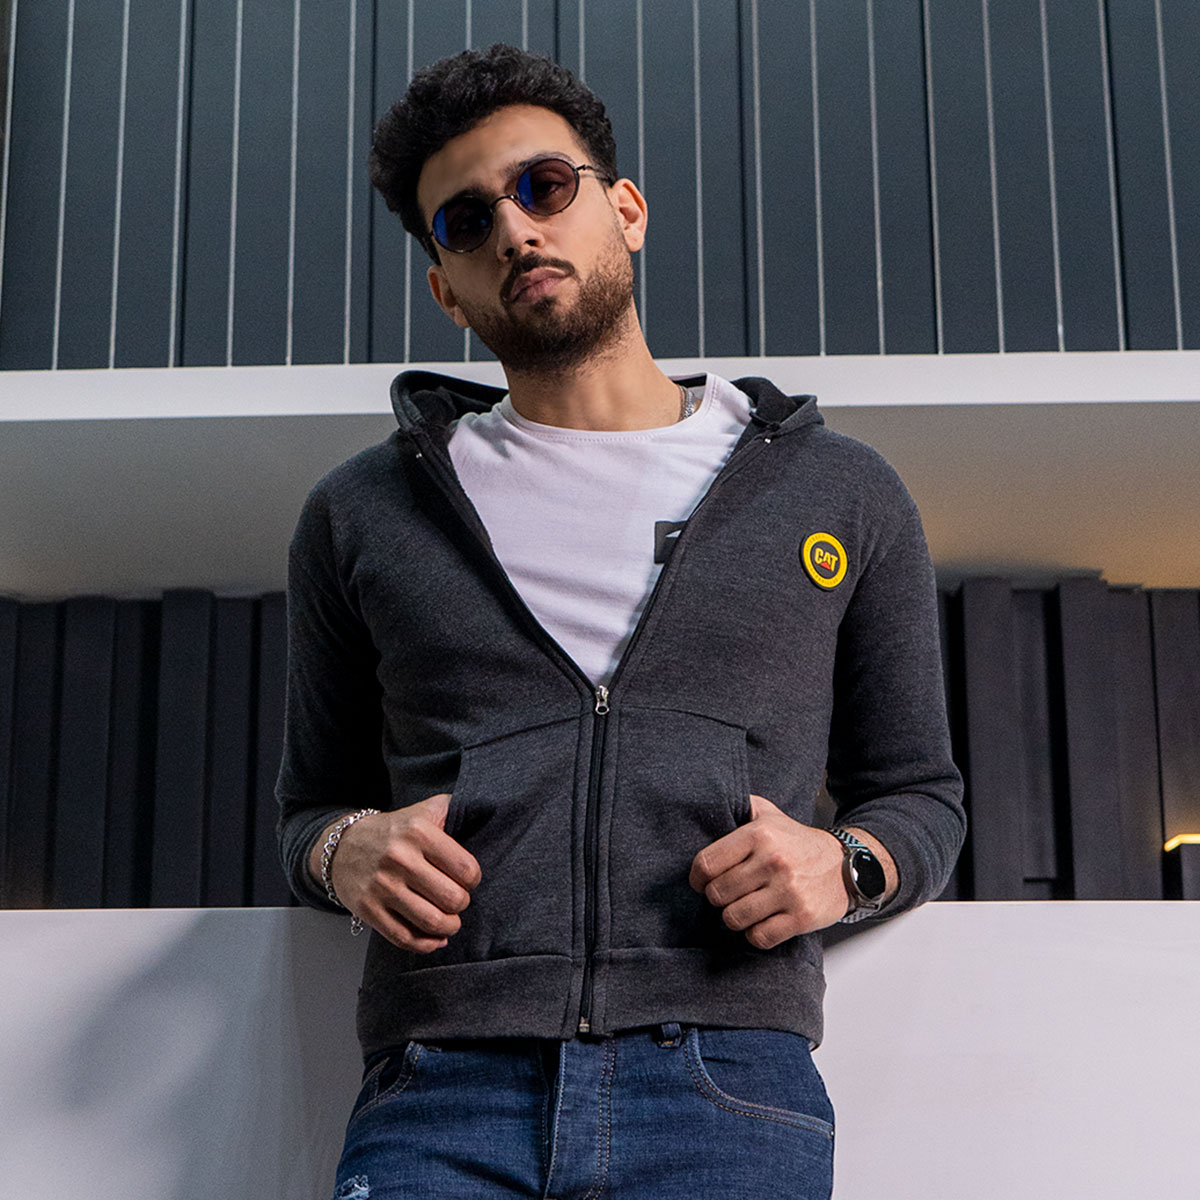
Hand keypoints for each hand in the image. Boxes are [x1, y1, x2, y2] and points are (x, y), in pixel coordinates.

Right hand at [313, 794, 481, 952]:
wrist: (343, 845)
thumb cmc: (394, 830)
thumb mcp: (424, 810)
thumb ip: (456, 808)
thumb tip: (489, 810)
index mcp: (418, 832)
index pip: (466, 869)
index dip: (474, 879)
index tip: (468, 879)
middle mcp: (400, 859)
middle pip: (452, 898)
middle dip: (462, 904)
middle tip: (458, 900)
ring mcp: (382, 886)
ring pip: (431, 922)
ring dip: (449, 927)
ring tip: (451, 921)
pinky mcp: (368, 909)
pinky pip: (404, 938)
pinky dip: (426, 944)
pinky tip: (436, 938)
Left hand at [688, 795, 848, 947]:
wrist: (845, 865)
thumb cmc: (798, 842)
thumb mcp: (769, 814)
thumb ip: (740, 806)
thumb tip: (710, 803)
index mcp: (760, 835)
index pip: (707, 863)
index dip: (697, 877)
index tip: (700, 882)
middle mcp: (774, 861)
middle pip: (718, 894)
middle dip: (717, 897)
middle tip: (727, 895)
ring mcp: (789, 891)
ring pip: (734, 918)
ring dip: (734, 917)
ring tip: (742, 908)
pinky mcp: (802, 917)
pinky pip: (760, 937)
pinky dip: (755, 934)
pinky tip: (761, 922)